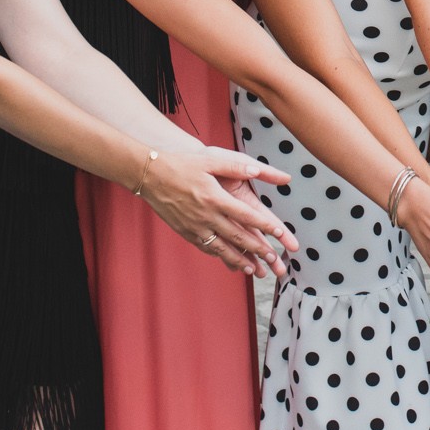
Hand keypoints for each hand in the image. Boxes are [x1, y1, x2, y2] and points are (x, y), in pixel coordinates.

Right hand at [140, 148, 298, 277]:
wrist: (150, 176)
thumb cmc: (182, 165)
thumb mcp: (210, 160)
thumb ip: (235, 166)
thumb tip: (258, 169)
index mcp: (216, 198)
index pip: (246, 215)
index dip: (264, 226)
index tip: (279, 234)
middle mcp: (206, 216)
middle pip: (237, 237)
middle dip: (257, 249)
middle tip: (273, 259)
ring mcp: (195, 227)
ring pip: (221, 248)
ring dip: (239, 260)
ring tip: (254, 269)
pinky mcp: (185, 232)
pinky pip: (206, 247)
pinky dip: (220, 256)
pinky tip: (228, 260)